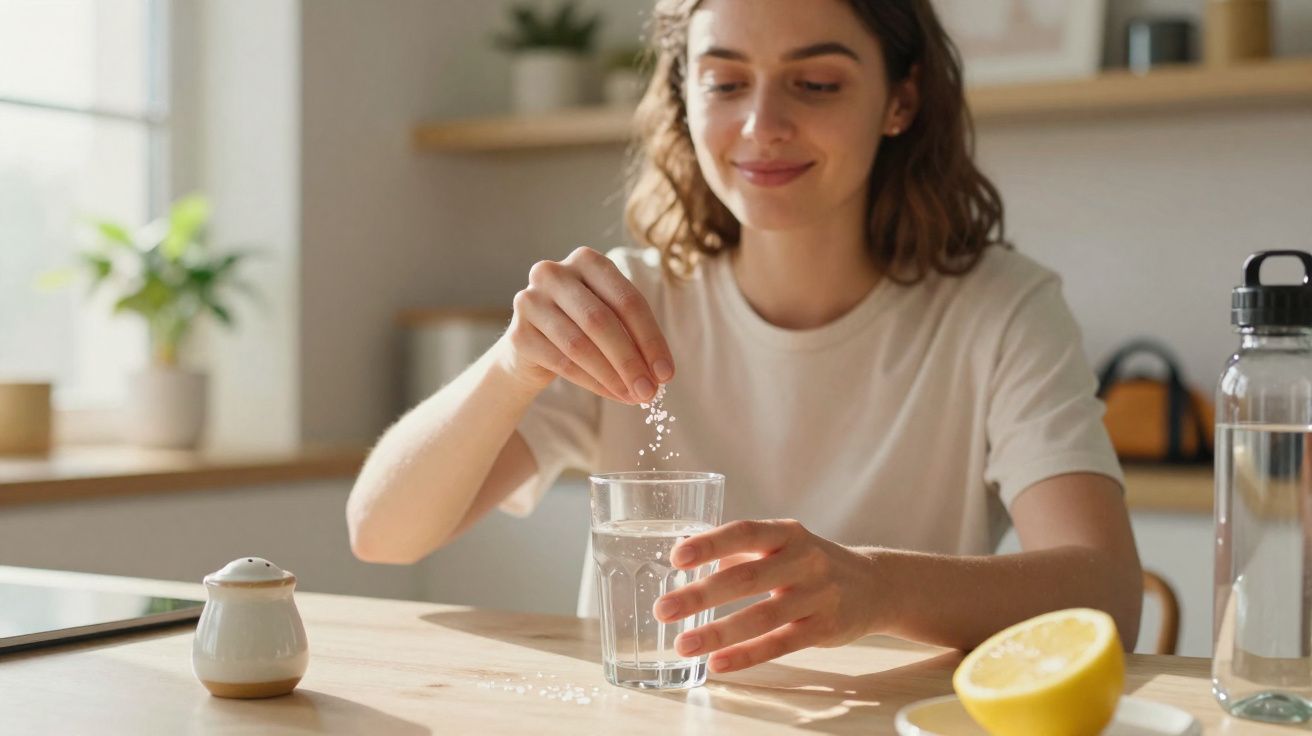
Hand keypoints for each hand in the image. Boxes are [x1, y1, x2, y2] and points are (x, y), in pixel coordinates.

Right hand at [497, 247, 673, 403]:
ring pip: (580, 344)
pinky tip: (611, 394)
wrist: (532, 346)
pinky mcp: (517, 333)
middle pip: (602, 321)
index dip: (651, 339)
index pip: (627, 301)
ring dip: (612, 376)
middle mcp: (554, 273)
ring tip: (633, 397)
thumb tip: (660, 374)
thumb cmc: (582, 328)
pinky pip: (561, 362)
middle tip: (650, 392)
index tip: (667, 373)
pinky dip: (592, 382)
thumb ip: (634, 337)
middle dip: (631, 361)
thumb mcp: (611, 320)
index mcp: (586, 260)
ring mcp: (530, 300)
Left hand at [653, 519, 879, 673]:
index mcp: (786, 533)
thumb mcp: (783, 545)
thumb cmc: (811, 564)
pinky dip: (747, 655)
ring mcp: (817, 596)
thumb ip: (740, 550)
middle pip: (746, 577)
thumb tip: (685, 556)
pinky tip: (718, 663)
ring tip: (683, 644)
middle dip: (701, 594)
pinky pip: (779, 644)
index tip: (676, 558)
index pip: (744, 532)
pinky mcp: (824, 629)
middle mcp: (803, 560)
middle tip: (663, 609)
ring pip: (762, 616)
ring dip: (718, 632)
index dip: (710, 544)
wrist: (875, 585)